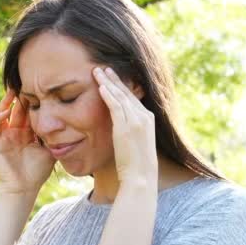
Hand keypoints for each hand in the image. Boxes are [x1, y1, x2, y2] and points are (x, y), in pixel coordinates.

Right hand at [0, 88, 55, 193]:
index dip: (33, 100)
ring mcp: (4, 135)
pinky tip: (7, 110)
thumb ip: (57, 138)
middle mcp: (15, 131)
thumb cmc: (37, 172)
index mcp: (27, 132)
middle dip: (21, 96)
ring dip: (7, 101)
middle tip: (26, 81)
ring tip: (13, 89)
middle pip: (17, 109)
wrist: (24, 188)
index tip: (40, 88)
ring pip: (3, 112)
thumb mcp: (50, 150)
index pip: (29, 112)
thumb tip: (73, 126)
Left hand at [92, 67, 158, 184]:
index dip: (121, 86)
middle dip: (114, 79)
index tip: (111, 77)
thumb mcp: (136, 143)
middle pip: (126, 92)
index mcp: (148, 119)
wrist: (141, 176)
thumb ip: (130, 132)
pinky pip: (116, 106)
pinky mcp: (127, 127)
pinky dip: (108, 95)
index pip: (132, 98)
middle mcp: (144, 116)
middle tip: (103, 68)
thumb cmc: (136, 165)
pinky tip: (101, 86)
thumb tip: (121, 129)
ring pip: (120, 96)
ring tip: (97, 72)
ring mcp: (136, 121)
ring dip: (108, 82)